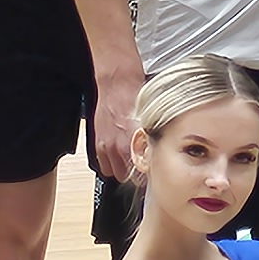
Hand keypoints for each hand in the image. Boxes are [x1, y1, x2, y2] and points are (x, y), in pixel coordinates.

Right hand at [88, 51, 145, 182]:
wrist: (118, 81)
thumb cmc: (136, 96)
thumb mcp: (152, 120)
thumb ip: (154, 140)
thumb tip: (160, 153)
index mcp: (138, 141)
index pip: (144, 173)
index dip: (150, 175)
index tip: (154, 173)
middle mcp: (121, 146)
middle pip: (130, 177)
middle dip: (136, 174)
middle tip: (142, 166)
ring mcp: (108, 146)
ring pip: (115, 174)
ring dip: (122, 169)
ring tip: (129, 160)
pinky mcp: (98, 144)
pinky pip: (103, 166)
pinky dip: (110, 163)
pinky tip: (117, 155)